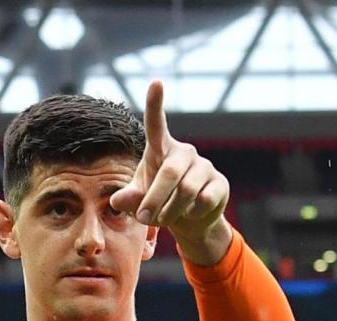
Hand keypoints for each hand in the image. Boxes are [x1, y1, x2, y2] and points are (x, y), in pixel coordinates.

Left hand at [110, 80, 231, 261]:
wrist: (188, 221)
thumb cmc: (158, 201)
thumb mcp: (138, 200)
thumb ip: (128, 199)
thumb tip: (117, 201)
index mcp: (160, 149)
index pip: (156, 124)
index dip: (155, 104)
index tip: (156, 83)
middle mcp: (184, 152)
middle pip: (170, 172)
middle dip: (155, 198)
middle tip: (144, 219)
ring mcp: (204, 166)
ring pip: (187, 190)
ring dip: (170, 211)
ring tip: (163, 220)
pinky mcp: (219, 183)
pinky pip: (203, 201)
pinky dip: (190, 214)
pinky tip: (188, 215)